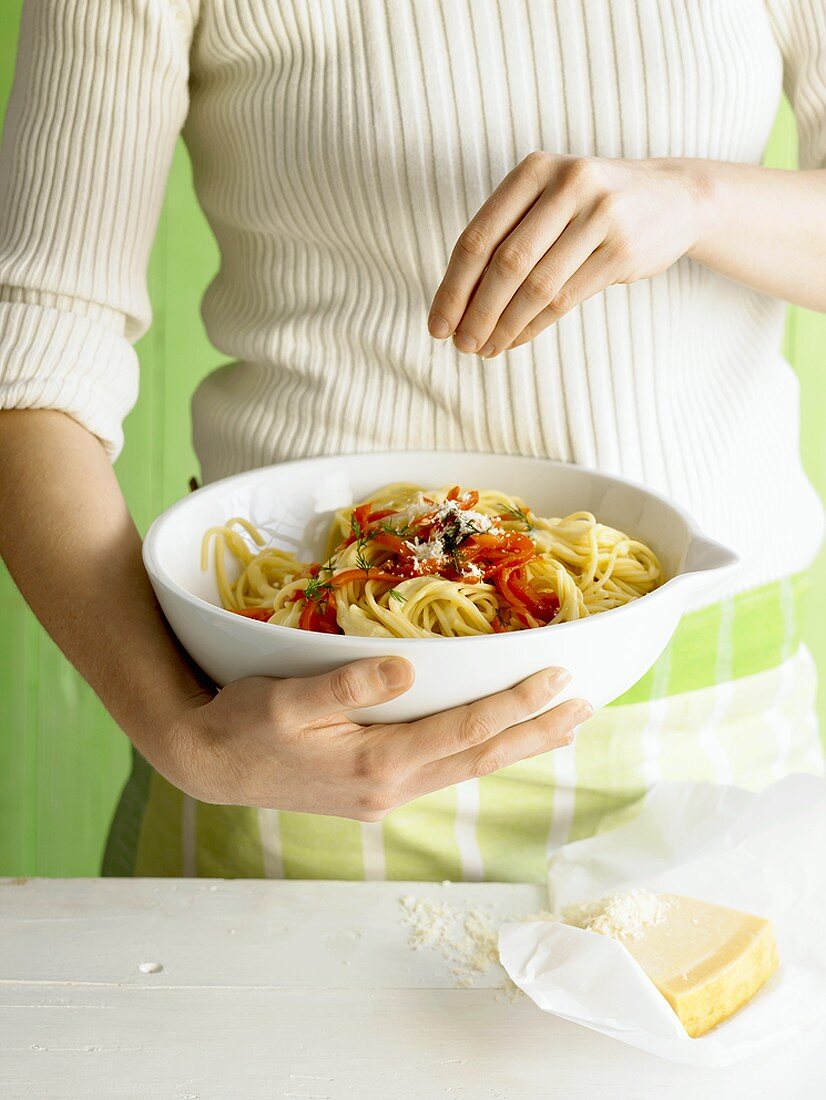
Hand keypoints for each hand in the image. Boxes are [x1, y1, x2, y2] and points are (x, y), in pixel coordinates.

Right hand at [161, 659, 590, 820]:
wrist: (208, 764)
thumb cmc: (242, 724)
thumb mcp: (287, 698)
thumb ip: (348, 683)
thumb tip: (409, 671)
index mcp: (375, 763)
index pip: (463, 730)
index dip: (514, 705)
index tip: (558, 679)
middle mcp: (390, 787)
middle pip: (479, 757)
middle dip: (536, 732)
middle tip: (586, 707)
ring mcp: (384, 795)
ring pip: (467, 768)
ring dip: (517, 745)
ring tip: (560, 725)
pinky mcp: (374, 792)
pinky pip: (444, 770)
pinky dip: (480, 751)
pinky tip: (494, 740)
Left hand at [429, 153, 706, 355]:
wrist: (674, 197)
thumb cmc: (591, 206)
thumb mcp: (548, 200)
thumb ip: (506, 235)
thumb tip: (455, 302)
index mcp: (535, 170)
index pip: (478, 237)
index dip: (452, 287)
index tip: (437, 325)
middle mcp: (568, 185)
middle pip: (505, 264)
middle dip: (476, 313)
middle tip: (460, 345)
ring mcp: (600, 215)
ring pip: (536, 286)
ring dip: (504, 326)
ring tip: (485, 349)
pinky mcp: (623, 250)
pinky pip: (566, 299)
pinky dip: (533, 326)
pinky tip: (515, 340)